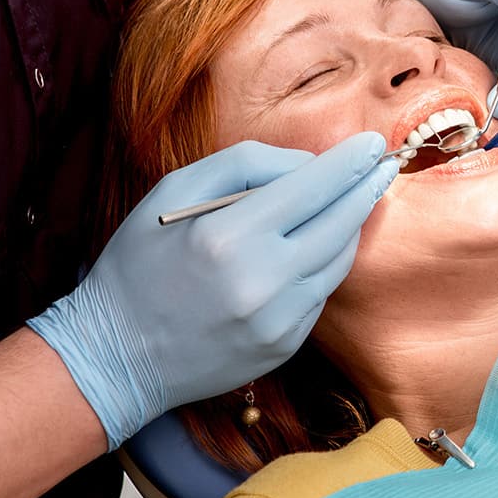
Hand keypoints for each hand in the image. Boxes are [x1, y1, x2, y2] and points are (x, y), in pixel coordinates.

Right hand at [28, 134, 397, 448]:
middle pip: (340, 222)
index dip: (348, 162)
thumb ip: (244, 165)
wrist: (114, 355)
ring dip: (350, 225)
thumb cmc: (139, 264)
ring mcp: (278, 320)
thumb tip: (306, 163)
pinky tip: (318, 245)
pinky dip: (324, 264)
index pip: (313, 186)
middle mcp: (261, 280)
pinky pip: (320, 293)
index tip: (371, 142)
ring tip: (354, 200)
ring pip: (338, 259)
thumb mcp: (174, 193)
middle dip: (366, 188)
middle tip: (383, 165)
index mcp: (228, 235)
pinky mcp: (284, 346)